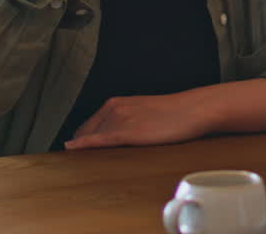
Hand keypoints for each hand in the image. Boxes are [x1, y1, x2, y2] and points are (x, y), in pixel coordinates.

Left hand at [64, 91, 213, 149]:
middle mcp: (114, 108)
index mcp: (116, 102)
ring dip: (83, 149)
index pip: (89, 124)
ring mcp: (119, 119)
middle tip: (76, 159)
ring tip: (78, 162)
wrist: (192, 110)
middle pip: (86, 130)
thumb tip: (117, 136)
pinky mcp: (126, 132)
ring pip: (92, 137)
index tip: (76, 149)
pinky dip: (84, 144)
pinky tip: (73, 148)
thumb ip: (126, 120)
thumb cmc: (174, 113)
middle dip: (79, 144)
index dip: (81, 138)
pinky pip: (99, 140)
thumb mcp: (143, 112)